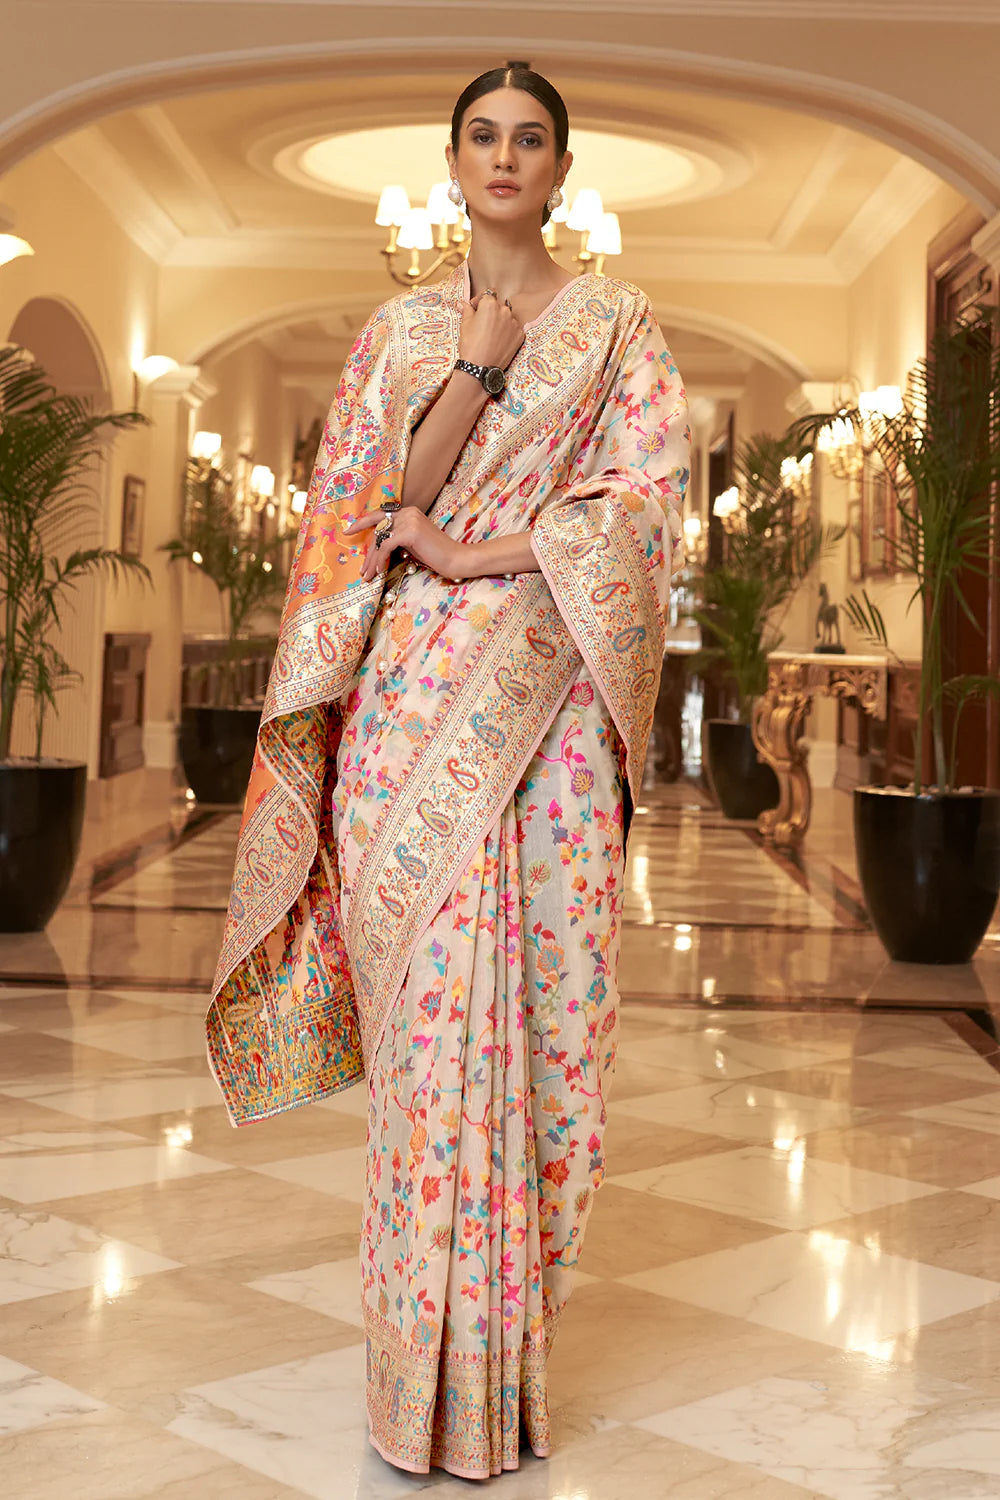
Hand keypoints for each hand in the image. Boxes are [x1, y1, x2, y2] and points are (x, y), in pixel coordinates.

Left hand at [345, 506, 467, 582]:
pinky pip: (386, 546)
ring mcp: (409, 520)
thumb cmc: (436, 554)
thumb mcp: (413, 543)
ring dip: (372, 560)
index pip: (380, 517)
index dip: (362, 523)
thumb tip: (378, 546)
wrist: (455, 559)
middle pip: (378, 530)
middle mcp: (407, 512)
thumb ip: (397, 538)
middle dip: (368, 553)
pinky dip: (380, 560)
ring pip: (380, 540)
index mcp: (408, 512)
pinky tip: (379, 571)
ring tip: (368, 576)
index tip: (348, 531)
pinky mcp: (410, 532)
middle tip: (361, 570)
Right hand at [458, 294, 523, 370]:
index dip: (479, 302)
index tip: (474, 310)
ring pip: (507, 317)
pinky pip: (513, 329)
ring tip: (491, 335)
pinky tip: (499, 342)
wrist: (480, 368)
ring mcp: (514, 323)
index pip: (487, 295)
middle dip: (491, 312)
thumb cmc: (470, 345)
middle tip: (482, 325)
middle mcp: (505, 310)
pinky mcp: (520, 335)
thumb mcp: (465, 325)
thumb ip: (467, 310)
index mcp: (490, 304)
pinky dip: (508, 333)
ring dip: (500, 322)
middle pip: (498, 305)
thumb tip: (463, 304)